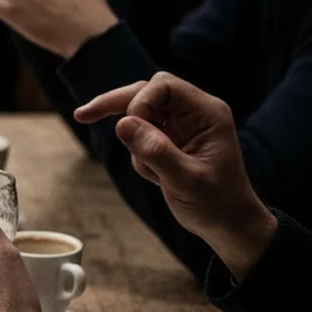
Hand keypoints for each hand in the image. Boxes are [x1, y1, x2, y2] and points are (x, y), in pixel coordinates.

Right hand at [73, 72, 276, 279]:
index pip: (164, 86)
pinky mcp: (170, 138)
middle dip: (117, 106)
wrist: (228, 226)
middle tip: (82, 116)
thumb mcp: (186, 181)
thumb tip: (122, 124)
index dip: (141, 101)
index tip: (129, 128)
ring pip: (139, 112)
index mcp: (207, 113)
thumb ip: (156, 151)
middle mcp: (194, 112)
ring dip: (133, 141)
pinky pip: (140, 133)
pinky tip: (154, 175)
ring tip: (152, 174)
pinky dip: (136, 152)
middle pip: (146, 91)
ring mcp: (181, 124)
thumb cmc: (217, 204)